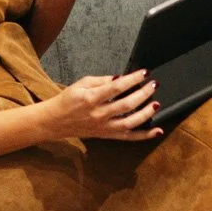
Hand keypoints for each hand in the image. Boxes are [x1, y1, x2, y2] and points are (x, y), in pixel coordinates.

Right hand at [46, 71, 160, 141]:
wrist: (54, 121)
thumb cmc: (67, 100)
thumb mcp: (81, 84)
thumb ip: (102, 80)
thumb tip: (121, 78)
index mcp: (90, 98)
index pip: (116, 87)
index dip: (132, 79)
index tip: (144, 73)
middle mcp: (98, 114)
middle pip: (126, 105)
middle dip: (143, 94)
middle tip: (154, 85)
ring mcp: (103, 127)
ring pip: (129, 123)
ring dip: (146, 114)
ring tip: (156, 103)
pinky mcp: (106, 135)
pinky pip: (128, 137)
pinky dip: (144, 136)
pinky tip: (157, 131)